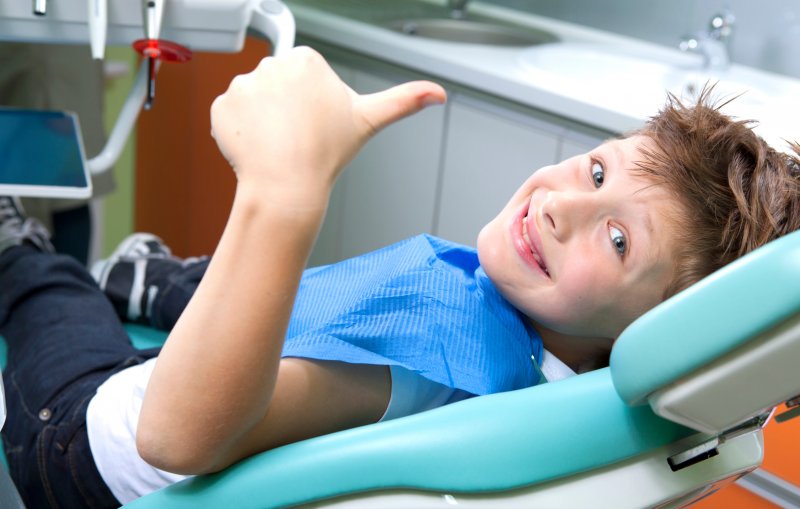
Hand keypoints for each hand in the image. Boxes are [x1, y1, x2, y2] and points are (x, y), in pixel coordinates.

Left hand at [210, 47, 445, 199]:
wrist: (287, 187)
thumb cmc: (327, 154)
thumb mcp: (369, 120)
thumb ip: (404, 100)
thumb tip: (439, 94)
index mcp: (306, 60)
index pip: (304, 77)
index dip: (311, 105)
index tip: (316, 124)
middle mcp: (271, 64)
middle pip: (278, 86)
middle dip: (285, 110)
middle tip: (298, 138)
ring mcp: (242, 84)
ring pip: (254, 102)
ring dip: (262, 122)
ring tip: (278, 146)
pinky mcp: (221, 106)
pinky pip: (230, 116)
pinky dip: (240, 132)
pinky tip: (257, 148)